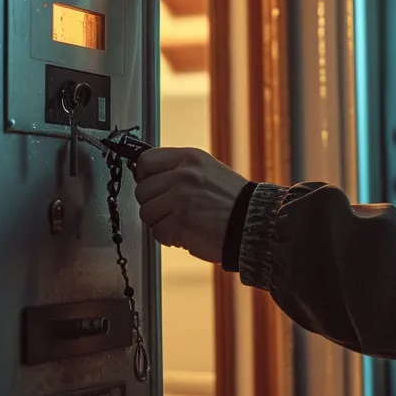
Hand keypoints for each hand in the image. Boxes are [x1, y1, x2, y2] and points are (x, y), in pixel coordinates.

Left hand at [133, 147, 249, 263]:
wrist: (253, 222)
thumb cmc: (232, 201)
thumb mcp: (208, 170)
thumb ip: (179, 169)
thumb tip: (145, 175)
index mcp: (190, 158)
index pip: (145, 161)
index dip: (145, 177)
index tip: (153, 186)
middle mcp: (183, 175)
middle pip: (142, 190)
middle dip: (154, 204)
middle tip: (173, 210)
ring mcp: (181, 199)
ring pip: (146, 212)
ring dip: (160, 222)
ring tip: (182, 222)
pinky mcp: (181, 223)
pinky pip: (157, 232)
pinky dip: (170, 238)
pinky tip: (187, 233)